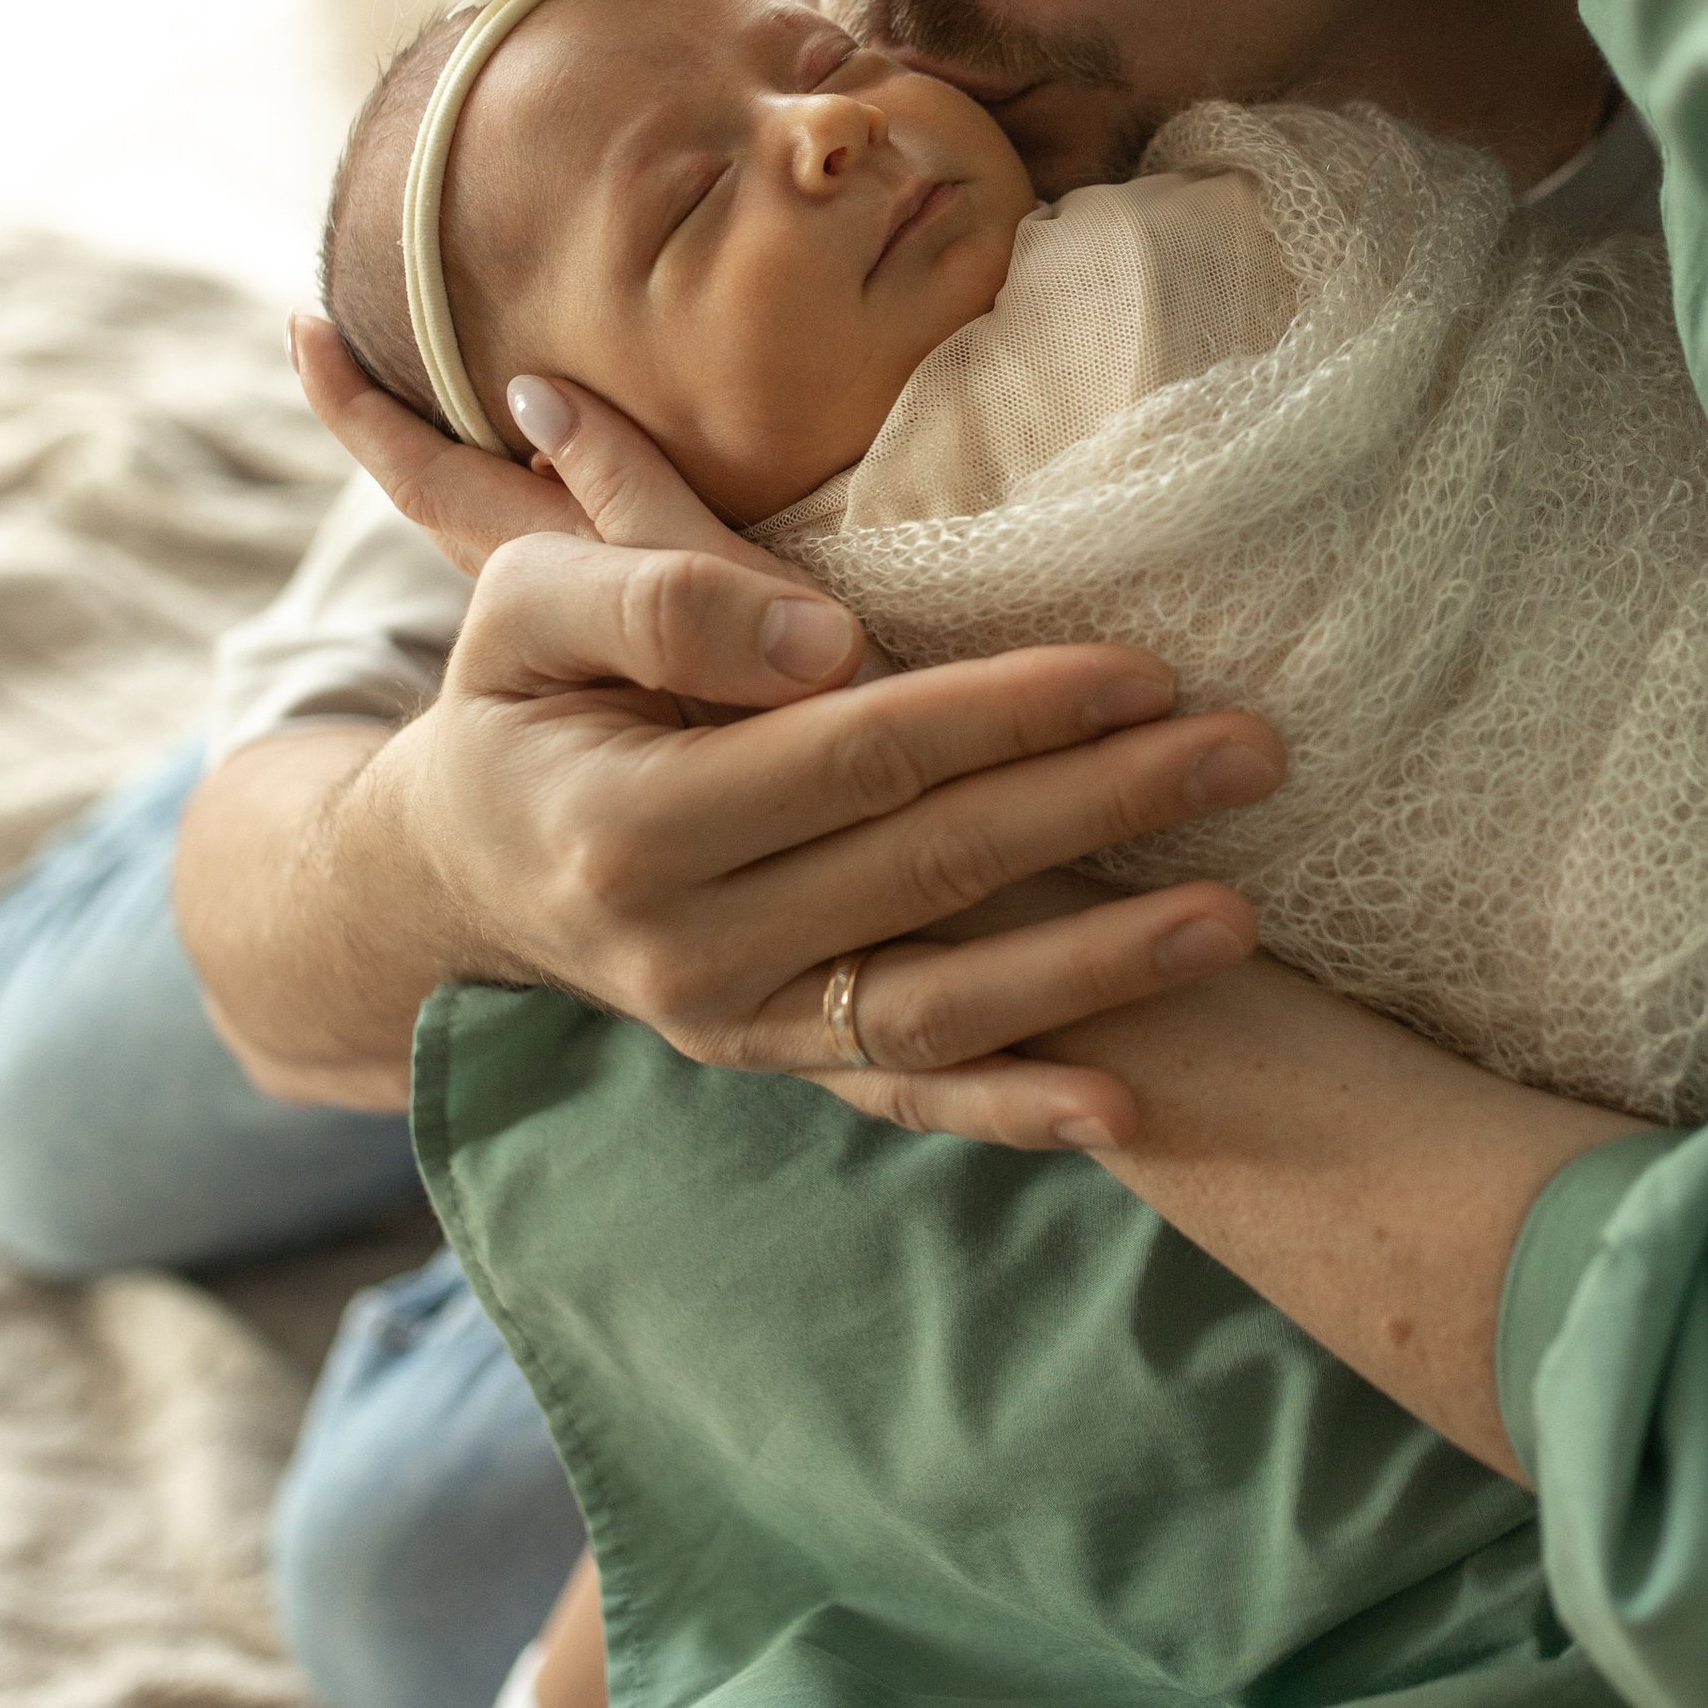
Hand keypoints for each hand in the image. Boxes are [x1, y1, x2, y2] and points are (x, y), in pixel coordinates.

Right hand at [295, 321, 1283, 1142]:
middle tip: (1250, 753)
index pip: (860, 757)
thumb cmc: (519, 695)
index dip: (1004, 712)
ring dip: (1097, 966)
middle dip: (1101, 809)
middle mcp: (684, 952)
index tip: (1138, 667)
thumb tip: (823, 641)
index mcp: (626, 825)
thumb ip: (662, 597)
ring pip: (936, 1008)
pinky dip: (1012, 1110)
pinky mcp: (775, 1066)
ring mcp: (733, 1027)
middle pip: (929, 871)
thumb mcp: (531, 604)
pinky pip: (904, 1098)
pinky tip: (1126, 1103)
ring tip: (1237, 917)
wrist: (457, 859)